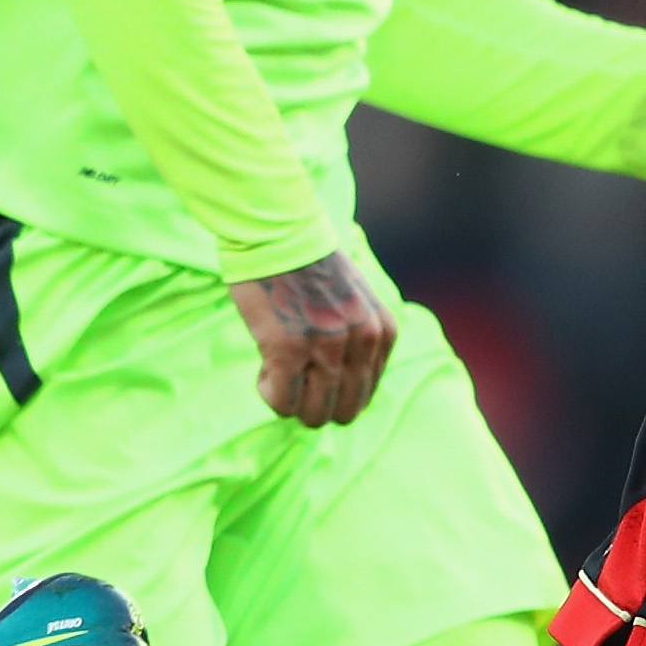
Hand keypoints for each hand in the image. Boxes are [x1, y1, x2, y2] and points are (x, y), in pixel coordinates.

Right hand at [230, 250, 396, 426]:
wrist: (277, 231)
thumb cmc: (309, 265)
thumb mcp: (357, 301)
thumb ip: (361, 340)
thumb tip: (346, 394)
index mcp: (383, 332)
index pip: (365, 395)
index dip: (332, 392)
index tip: (311, 372)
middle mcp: (362, 341)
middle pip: (343, 412)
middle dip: (314, 405)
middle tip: (292, 379)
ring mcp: (327, 346)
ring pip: (313, 414)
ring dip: (290, 401)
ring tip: (275, 370)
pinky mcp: (289, 349)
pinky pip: (281, 400)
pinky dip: (269, 392)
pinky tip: (263, 367)